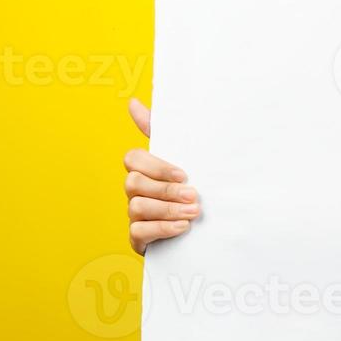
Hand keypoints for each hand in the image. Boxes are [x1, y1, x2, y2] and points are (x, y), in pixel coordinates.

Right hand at [123, 98, 199, 254]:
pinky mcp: (138, 238)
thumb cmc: (191, 188)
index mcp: (144, 169)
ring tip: (193, 213)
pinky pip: (138, 231)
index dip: (158, 166)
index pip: (134, 158)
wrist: (207, 229)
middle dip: (166, 190)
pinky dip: (161, 229)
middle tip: (193, 195)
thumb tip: (133, 102)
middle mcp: (135, 191)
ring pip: (137, 206)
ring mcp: (135, 215)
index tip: (185, 174)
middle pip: (133, 183)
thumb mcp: (185, 159)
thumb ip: (159, 131)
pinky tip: (182, 228)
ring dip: (167, 210)